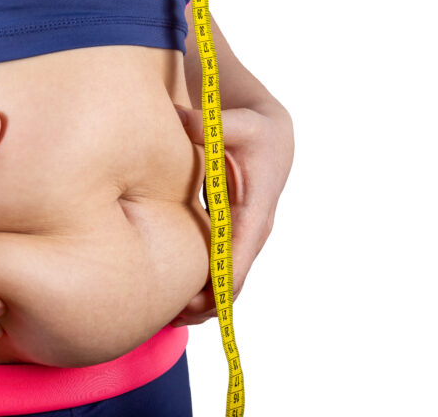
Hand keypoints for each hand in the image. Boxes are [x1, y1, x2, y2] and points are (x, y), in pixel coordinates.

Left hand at [170, 104, 293, 326]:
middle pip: (233, 282)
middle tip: (165, 317)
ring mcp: (246, 236)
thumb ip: (209, 124)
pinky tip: (175, 297)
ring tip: (166, 318)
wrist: (272, 135)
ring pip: (228, 283)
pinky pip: (222, 270)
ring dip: (202, 303)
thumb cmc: (254, 129)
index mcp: (254, 210)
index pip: (238, 260)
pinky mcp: (235, 235)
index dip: (216, 287)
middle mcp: (254, 230)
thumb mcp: (236, 123)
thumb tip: (180, 119)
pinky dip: (203, 287)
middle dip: (204, 305)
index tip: (189, 304)